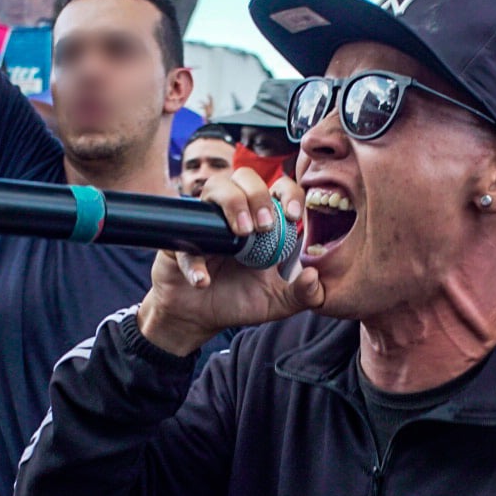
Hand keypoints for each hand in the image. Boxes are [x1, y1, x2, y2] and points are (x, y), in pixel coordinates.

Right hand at [137, 167, 320, 355]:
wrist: (198, 319)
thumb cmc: (239, 301)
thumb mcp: (278, 302)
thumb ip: (304, 294)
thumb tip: (315, 276)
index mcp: (262, 221)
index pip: (279, 188)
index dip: (289, 193)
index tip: (293, 216)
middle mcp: (235, 213)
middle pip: (246, 176)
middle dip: (258, 195)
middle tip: (264, 227)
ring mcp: (206, 222)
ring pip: (216, 186)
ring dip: (232, 203)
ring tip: (241, 233)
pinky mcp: (180, 241)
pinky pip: (186, 238)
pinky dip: (195, 260)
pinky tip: (203, 280)